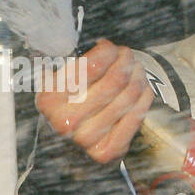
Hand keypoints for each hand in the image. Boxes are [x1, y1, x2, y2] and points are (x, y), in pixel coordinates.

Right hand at [37, 40, 152, 163]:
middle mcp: (65, 122)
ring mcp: (87, 140)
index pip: (92, 65)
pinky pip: (136, 115)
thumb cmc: (64, 105)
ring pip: (130, 94)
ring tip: (136, 70)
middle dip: (127, 60)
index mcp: (49, 99)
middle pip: (116, 78)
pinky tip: (142, 89)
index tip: (111, 48)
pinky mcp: (107, 152)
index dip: (108, 50)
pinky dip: (144, 97)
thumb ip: (64, 60)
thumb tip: (94, 42)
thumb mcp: (54, 81)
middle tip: (128, 56)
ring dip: (138, 76)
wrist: (64, 148)